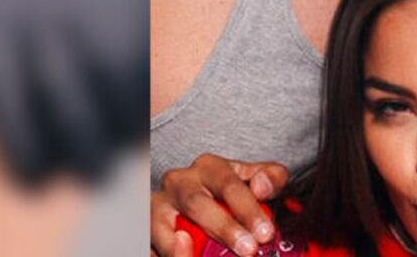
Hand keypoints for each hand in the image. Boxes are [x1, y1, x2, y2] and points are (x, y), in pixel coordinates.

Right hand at [151, 153, 288, 256]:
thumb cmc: (230, 189)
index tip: (265, 232)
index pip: (229, 185)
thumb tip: (263, 186)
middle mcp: (180, 182)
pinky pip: (149, 244)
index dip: (248, 209)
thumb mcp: (255, 179)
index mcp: (209, 167)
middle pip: (198, 204)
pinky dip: (162, 254)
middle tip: (247, 249)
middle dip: (223, 228)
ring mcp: (159, 205)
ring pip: (162, 225)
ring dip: (181, 248)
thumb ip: (271, 178)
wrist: (201, 196)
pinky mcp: (145, 228)